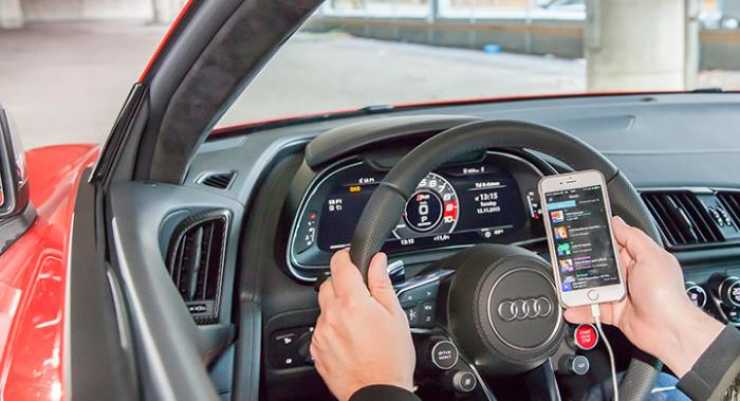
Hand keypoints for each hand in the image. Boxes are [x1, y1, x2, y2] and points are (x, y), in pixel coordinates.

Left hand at [311, 250, 415, 400]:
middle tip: (360, 297)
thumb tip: (377, 260)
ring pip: (324, 308)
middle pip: (328, 284)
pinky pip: (321, 329)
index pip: (339, 264)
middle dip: (342, 284)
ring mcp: (322, 333)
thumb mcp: (395, 316)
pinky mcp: (316, 348)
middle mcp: (332, 315)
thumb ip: (382, 283)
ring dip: (337, 308)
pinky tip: (349, 339)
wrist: (378, 393)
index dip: (345, 256)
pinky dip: (332, 328)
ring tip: (358, 325)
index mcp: (353, 302)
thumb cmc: (391, 359)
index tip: (350, 257)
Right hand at [564, 216, 723, 376]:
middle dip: (582, 265)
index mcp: (637, 259)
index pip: (613, 243)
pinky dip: (580, 310)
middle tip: (567, 262)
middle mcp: (627, 276)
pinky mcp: (614, 312)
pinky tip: (570, 308)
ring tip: (565, 286)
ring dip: (578, 288)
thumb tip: (617, 222)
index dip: (597, 239)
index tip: (579, 234)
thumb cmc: (666, 293)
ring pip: (592, 287)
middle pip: (598, 265)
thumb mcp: (651, 256)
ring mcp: (620, 294)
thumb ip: (632, 238)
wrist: (669, 330)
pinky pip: (592, 309)